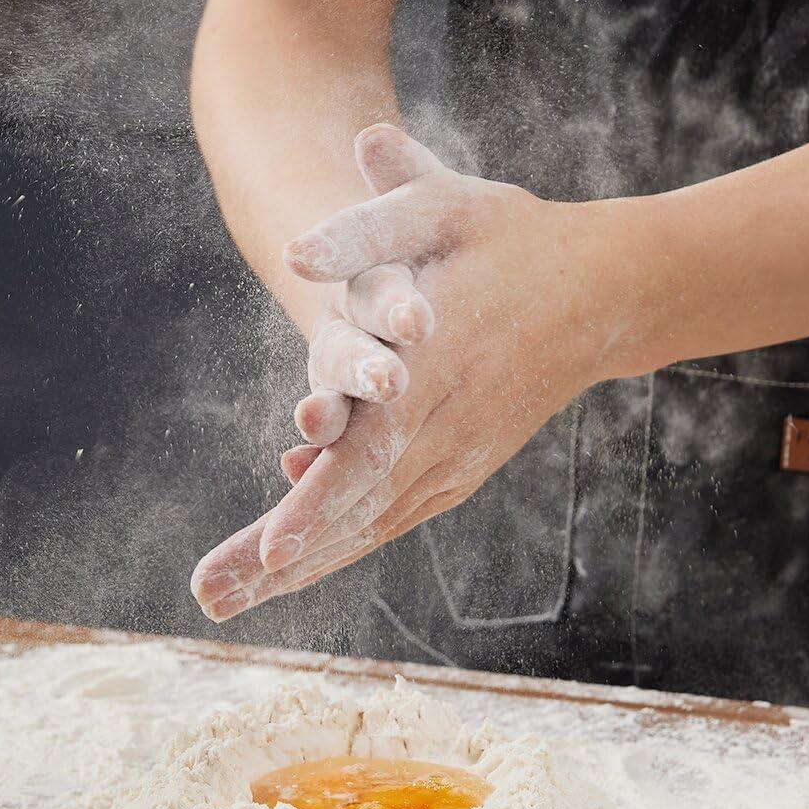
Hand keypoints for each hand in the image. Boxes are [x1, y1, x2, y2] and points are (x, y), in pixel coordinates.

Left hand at [192, 125, 635, 621]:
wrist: (603, 293)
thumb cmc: (512, 241)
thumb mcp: (446, 206)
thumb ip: (370, 223)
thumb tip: (294, 246)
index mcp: (434, 376)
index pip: (367, 454)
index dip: (317, 503)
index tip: (272, 548)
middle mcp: (440, 436)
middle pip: (349, 513)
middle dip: (274, 561)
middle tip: (206, 598)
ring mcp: (450, 464)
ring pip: (362, 532)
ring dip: (290, 572)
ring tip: (220, 602)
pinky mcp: (453, 474)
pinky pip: (383, 522)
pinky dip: (330, 547)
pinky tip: (278, 571)